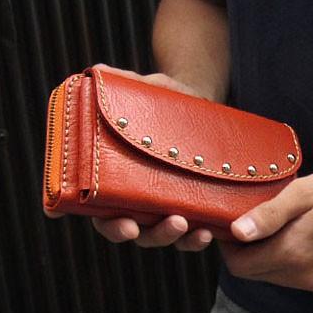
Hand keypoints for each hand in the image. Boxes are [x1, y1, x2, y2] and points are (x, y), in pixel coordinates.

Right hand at [43, 63, 214, 250]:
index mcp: (115, 181)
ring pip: (168, 236)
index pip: (104, 216)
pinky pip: (195, 230)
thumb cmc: (159, 97)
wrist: (196, 100)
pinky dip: (202, 235)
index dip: (113, 227)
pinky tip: (213, 229)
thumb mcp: (142, 88)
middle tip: (173, 223)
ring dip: (181, 239)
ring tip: (194, 228)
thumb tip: (100, 73)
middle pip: (140, 233)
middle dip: (154, 235)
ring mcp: (167, 205)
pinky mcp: (194, 205)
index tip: (127, 225)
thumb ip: (121, 84)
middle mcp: (139, 200)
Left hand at [218, 165, 312, 292]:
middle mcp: (303, 276)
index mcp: (293, 253)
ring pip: (272, 277)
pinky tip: (297, 237)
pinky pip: (292, 277)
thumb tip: (236, 232)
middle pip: (254, 274)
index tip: (231, 224)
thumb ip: (268, 215)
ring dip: (266, 255)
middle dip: (246, 251)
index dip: (229, 247)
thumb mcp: (303, 193)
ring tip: (278, 226)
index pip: (240, 266)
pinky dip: (285, 261)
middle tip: (253, 221)